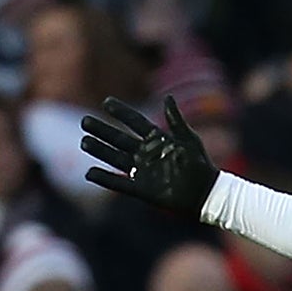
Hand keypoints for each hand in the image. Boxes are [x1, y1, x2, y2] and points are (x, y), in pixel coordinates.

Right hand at [80, 94, 219, 216]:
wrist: (207, 193)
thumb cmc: (200, 165)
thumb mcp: (189, 140)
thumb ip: (176, 121)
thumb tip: (168, 97)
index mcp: (157, 139)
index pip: (135, 122)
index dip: (122, 112)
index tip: (106, 102)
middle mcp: (146, 153)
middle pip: (119, 139)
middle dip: (103, 131)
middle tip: (86, 121)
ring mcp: (142, 171)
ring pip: (115, 158)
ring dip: (100, 151)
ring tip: (84, 142)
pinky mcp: (141, 189)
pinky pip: (119, 183)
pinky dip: (105, 178)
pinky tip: (90, 172)